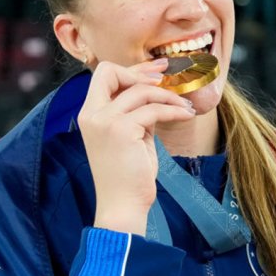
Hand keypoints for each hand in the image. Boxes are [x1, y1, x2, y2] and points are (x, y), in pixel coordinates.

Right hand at [78, 59, 195, 235]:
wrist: (123, 206)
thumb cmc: (129, 175)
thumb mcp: (131, 135)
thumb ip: (136, 113)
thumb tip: (156, 92)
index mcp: (89, 114)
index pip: (104, 75)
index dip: (131, 70)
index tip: (156, 73)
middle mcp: (91, 114)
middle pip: (111, 71)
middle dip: (143, 71)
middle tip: (170, 78)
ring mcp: (104, 121)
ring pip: (141, 91)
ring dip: (168, 96)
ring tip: (185, 108)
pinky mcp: (121, 130)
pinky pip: (154, 110)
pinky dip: (174, 110)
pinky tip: (186, 115)